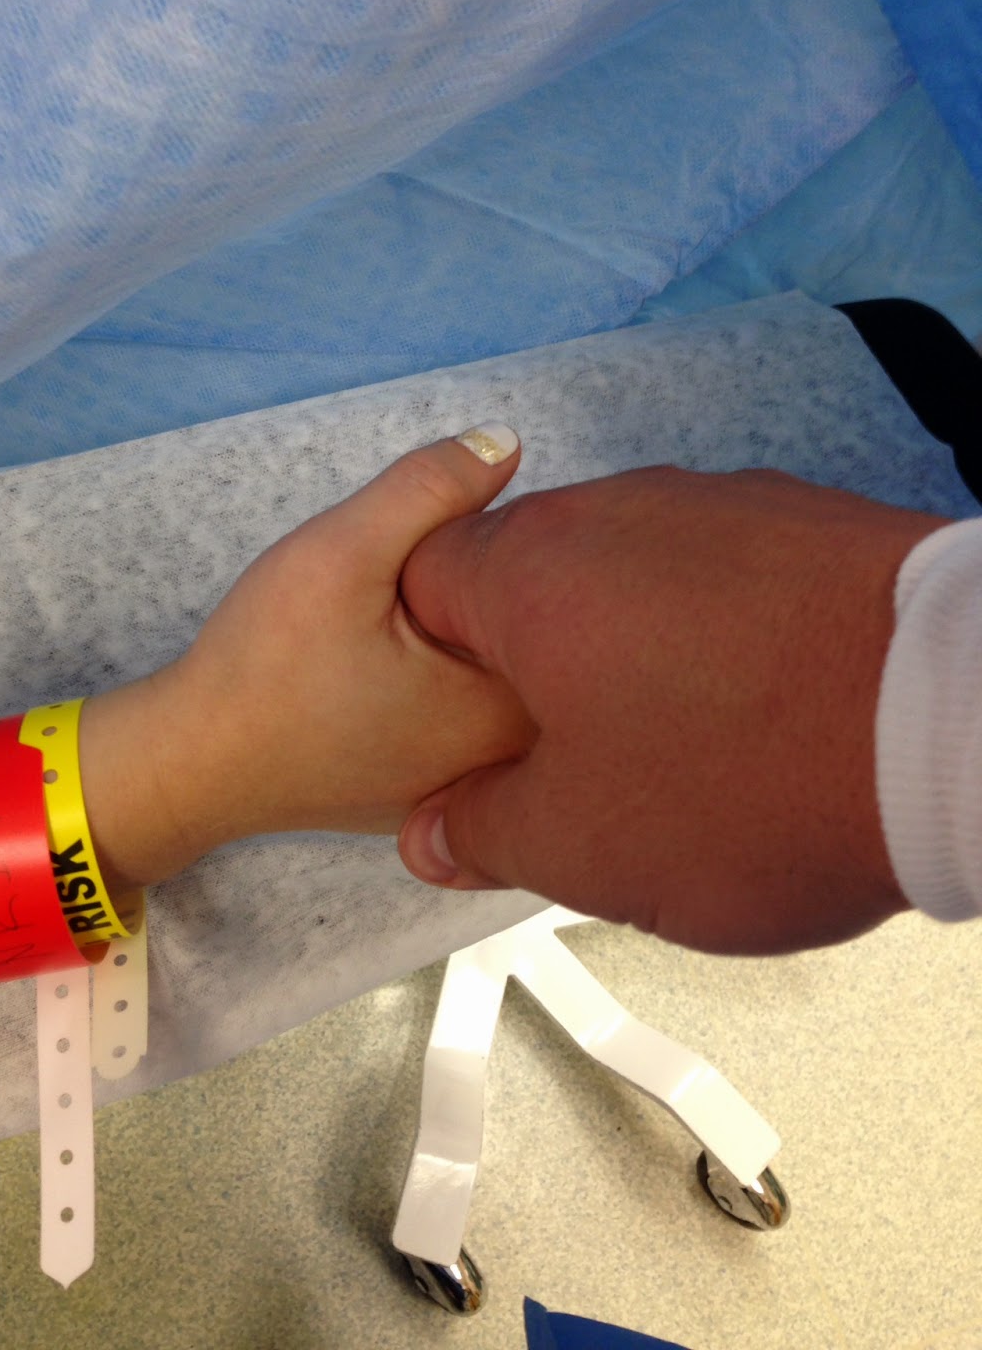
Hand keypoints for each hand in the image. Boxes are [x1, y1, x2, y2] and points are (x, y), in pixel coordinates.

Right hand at [80, 425, 536, 889]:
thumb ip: (431, 488)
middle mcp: (517, 762)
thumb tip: (509, 442)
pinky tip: (382, 678)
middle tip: (391, 600)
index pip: (555, 589)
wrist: (198, 763)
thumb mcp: (343, 551)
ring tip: (382, 638)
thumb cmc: (267, 664)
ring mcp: (483, 785)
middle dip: (483, 589)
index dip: (492, 543)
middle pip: (543, 634)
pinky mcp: (448, 791)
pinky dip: (451, 678)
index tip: (420, 559)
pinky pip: (478, 713)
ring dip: (467, 633)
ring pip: (508, 672)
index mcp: (513, 706)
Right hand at [396, 465, 947, 953]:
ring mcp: (720, 505)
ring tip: (690, 746)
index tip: (471, 732)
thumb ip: (485, 830)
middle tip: (579, 762)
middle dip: (542, 671)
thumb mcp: (582, 844)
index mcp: (531, 571)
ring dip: (638, 654)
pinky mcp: (807, 520)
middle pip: (535, 581)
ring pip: (634, 579)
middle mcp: (618, 511)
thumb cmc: (760, 774)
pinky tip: (767, 708)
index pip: (421, 585)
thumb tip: (441, 829)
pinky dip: (727, 635)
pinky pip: (727, 577)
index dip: (435, 672)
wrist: (958, 719)